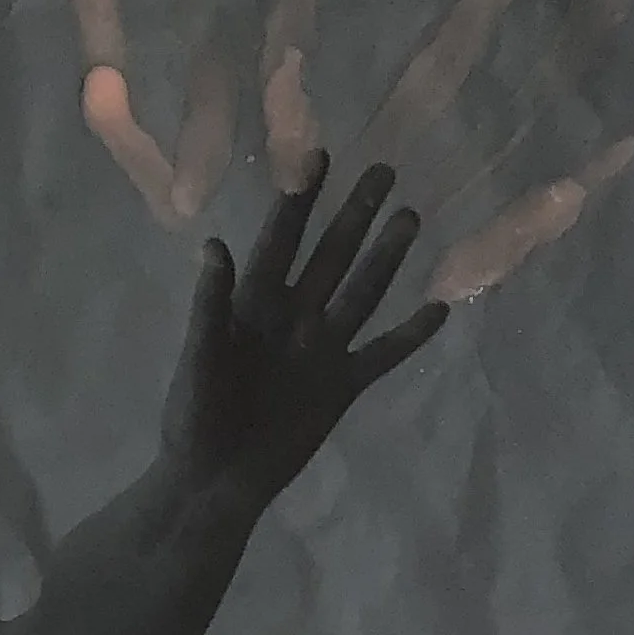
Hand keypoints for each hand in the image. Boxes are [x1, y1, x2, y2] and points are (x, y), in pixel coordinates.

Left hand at [160, 159, 450, 507]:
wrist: (215, 479)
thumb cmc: (194, 416)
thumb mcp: (198, 359)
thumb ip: (210, 305)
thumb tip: (214, 246)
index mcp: (253, 303)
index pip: (281, 241)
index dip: (298, 201)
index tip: (318, 155)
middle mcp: (293, 316)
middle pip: (331, 256)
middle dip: (355, 214)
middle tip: (384, 171)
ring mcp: (321, 349)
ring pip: (361, 293)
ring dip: (385, 258)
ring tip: (410, 217)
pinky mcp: (342, 385)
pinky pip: (382, 354)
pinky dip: (410, 335)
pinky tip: (439, 309)